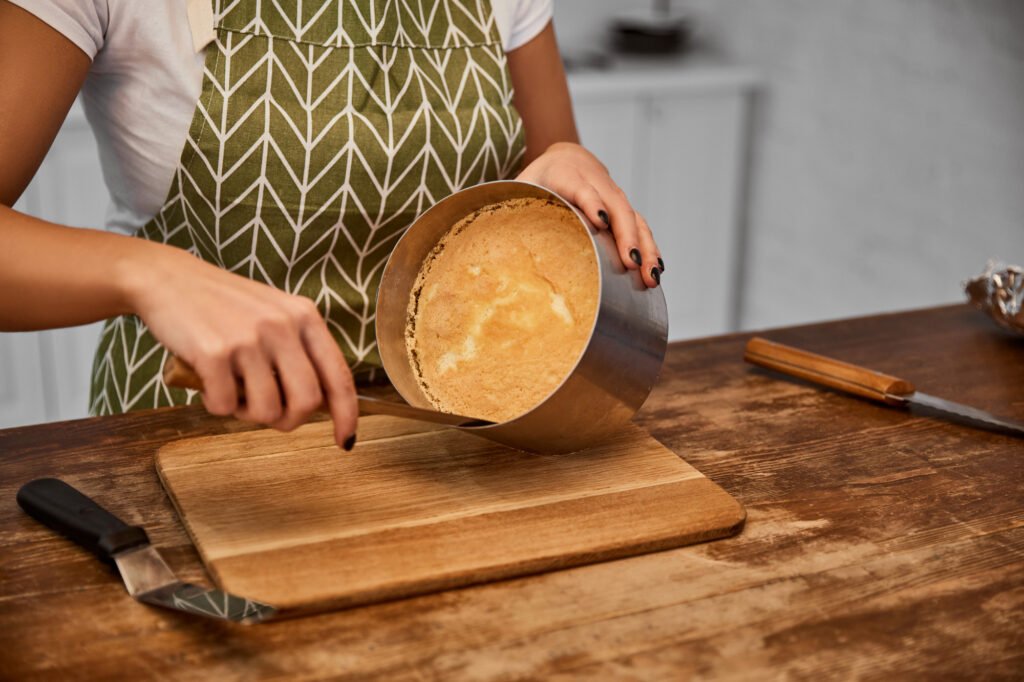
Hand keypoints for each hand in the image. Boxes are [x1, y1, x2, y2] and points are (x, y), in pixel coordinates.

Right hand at [126, 243, 357, 448]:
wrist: (168, 279)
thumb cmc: (223, 305)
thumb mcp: (275, 314)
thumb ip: (299, 350)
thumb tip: (319, 404)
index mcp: (305, 317)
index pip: (339, 376)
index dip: (347, 415)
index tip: (346, 441)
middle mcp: (283, 326)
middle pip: (307, 402)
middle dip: (289, 421)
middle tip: (268, 416)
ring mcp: (250, 338)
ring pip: (267, 410)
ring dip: (247, 414)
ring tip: (232, 392)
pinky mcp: (215, 352)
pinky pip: (225, 406)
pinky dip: (215, 406)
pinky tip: (208, 384)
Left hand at [517, 142, 662, 287]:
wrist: (565, 157)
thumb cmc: (537, 181)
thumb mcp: (519, 188)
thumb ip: (508, 206)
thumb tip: (485, 235)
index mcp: (564, 173)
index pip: (580, 186)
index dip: (590, 201)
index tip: (598, 220)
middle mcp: (595, 181)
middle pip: (616, 205)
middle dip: (626, 235)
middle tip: (632, 262)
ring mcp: (613, 194)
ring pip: (634, 217)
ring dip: (645, 247)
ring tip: (650, 275)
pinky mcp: (623, 208)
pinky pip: (640, 226)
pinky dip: (649, 247)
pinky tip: (656, 270)